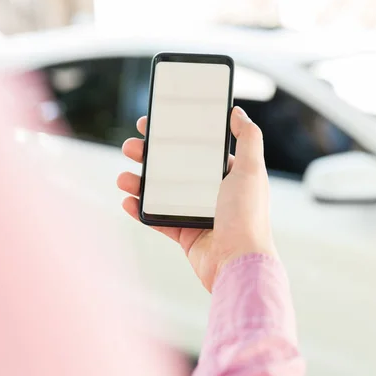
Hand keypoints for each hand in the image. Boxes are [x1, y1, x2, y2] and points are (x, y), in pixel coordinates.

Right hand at [117, 107, 276, 291]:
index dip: (176, 134)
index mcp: (228, 174)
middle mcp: (212, 192)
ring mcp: (197, 214)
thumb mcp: (252, 170)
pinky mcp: (185, 234)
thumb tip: (236, 112)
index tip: (155, 123)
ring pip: (161, 193)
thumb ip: (248, 138)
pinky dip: (140, 210)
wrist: (239, 263)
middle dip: (150, 156)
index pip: (198, 148)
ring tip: (123, 176)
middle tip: (131, 146)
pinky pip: (157, 219)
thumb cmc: (248, 216)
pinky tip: (127, 200)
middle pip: (174, 167)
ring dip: (139, 182)